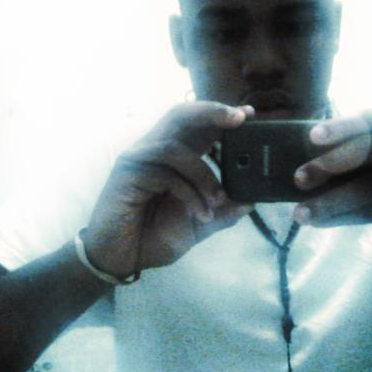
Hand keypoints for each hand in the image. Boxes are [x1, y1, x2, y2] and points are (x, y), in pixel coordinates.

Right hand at [83, 102, 255, 277]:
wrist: (122, 259)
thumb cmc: (154, 238)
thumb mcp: (198, 225)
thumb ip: (223, 212)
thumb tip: (250, 201)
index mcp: (172, 158)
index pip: (196, 125)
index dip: (220, 115)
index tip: (248, 113)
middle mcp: (154, 151)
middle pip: (181, 116)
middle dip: (212, 112)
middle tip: (240, 118)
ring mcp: (139, 160)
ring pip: (175, 147)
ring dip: (204, 173)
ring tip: (220, 198)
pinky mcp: (128, 174)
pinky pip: (165, 174)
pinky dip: (189, 193)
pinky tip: (200, 213)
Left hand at [291, 110, 371, 245]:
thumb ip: (359, 150)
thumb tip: (301, 158)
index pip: (371, 121)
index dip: (341, 126)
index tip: (312, 135)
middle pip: (371, 150)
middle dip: (332, 163)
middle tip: (298, 177)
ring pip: (369, 188)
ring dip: (332, 202)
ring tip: (301, 213)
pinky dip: (342, 219)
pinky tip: (318, 223)